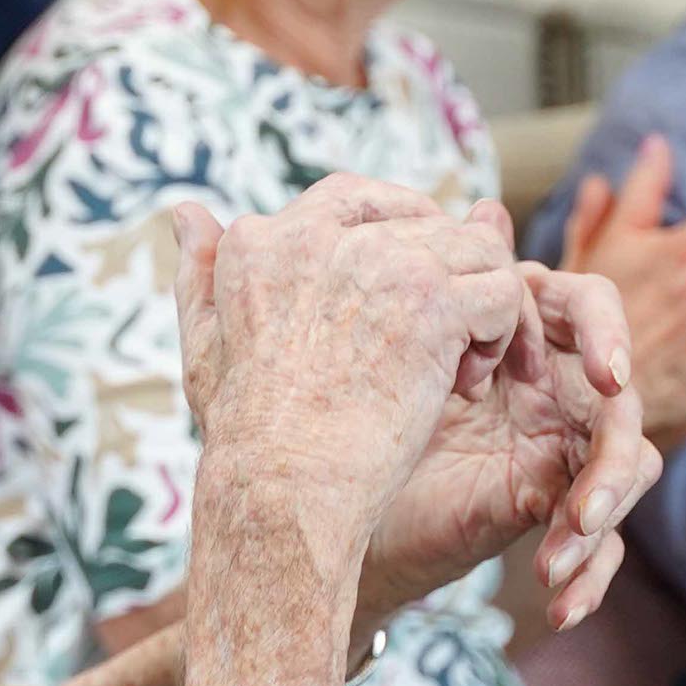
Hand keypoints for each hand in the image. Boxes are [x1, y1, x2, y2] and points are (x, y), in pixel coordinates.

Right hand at [171, 178, 534, 548]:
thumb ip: (200, 271)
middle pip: (424, 220)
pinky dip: (499, 335)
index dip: (395, 243)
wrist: (281, 487)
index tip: (401, 302)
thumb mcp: (206, 342)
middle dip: (441, 277)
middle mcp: (319, 235)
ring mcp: (380, 262)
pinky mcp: (432, 301)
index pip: (354, 199)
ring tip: (453, 368)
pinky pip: (501, 289)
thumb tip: (184, 211)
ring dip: (475, 305)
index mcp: (263, 238)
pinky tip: (464, 383)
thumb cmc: (246, 434)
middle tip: (430, 345)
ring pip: (472, 248)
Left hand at [362, 252, 659, 633]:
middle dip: (615, 451)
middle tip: (585, 502)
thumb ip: (444, 293)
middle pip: (621, 397)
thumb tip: (486, 210)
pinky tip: (561, 602)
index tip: (607, 374)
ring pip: (627, 465)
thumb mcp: (388, 360)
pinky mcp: (552, 505)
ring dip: (604, 513)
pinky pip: (600, 540)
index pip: (588, 307)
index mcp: (517, 330)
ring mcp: (558, 446)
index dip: (607, 330)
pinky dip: (591, 571)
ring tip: (558, 557)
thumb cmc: (354, 417)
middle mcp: (550, 384)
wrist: (326, 503)